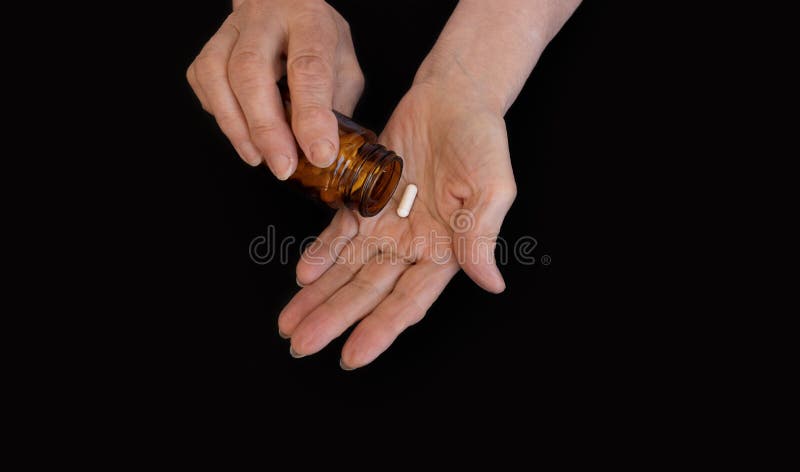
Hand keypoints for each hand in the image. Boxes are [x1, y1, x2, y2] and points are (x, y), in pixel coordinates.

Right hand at [186, 0, 363, 177]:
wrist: (285, 4)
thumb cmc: (317, 38)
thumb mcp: (344, 65)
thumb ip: (336, 106)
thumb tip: (324, 152)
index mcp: (309, 19)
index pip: (308, 66)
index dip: (312, 115)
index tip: (320, 153)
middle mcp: (266, 16)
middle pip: (251, 69)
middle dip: (266, 127)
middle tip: (282, 166)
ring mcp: (232, 28)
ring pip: (218, 74)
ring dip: (236, 126)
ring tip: (258, 157)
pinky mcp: (211, 44)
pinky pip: (202, 80)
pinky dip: (220, 113)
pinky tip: (240, 131)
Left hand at [278, 82, 516, 368]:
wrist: (454, 97)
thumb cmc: (481, 139)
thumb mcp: (492, 186)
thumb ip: (481, 234)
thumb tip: (489, 281)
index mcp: (446, 250)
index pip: (408, 300)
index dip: (380, 330)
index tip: (351, 356)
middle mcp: (413, 244)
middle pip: (368, 291)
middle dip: (335, 319)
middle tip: (302, 346)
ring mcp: (388, 224)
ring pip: (348, 269)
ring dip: (319, 296)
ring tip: (290, 323)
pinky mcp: (368, 199)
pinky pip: (340, 232)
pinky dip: (321, 253)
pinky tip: (302, 274)